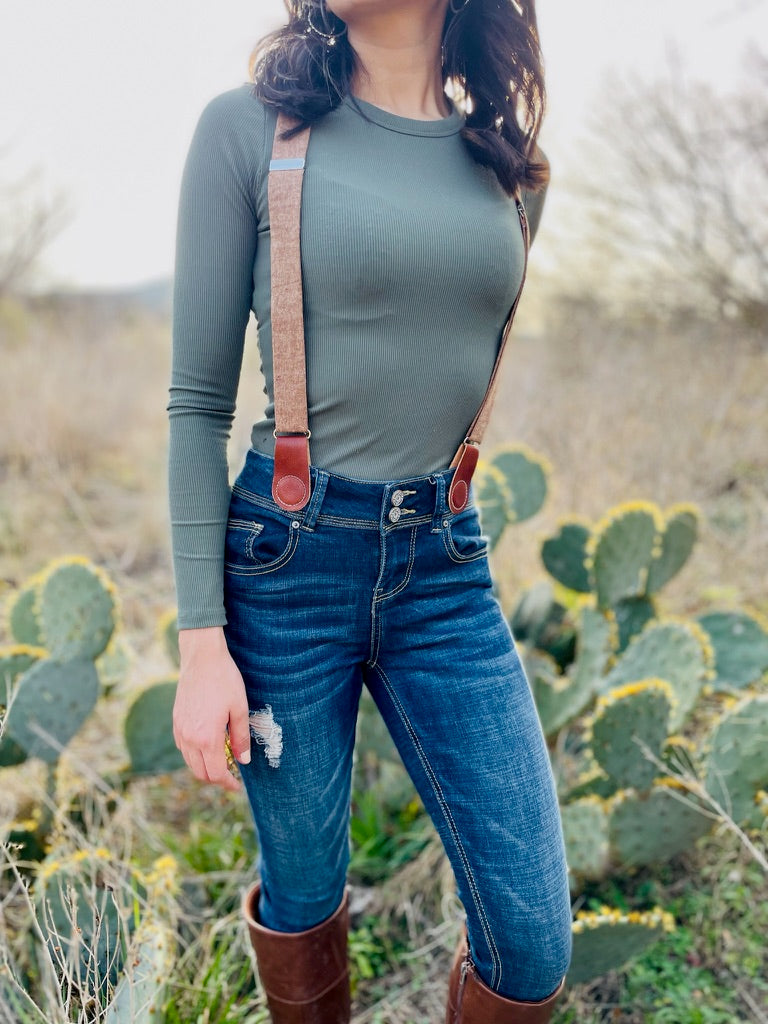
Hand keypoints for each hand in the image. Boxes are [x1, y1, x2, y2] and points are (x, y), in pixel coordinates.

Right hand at [173, 626, 250, 792]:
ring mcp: (180, 730)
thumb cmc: (224, 680)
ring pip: (190, 762)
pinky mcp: (176, 721)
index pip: (216, 773)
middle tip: (232, 773)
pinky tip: (208, 745)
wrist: (202, 658)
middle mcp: (189, 738)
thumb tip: (243, 760)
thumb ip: (241, 737)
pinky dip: (195, 754)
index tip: (238, 785)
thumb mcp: (240, 709)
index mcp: (207, 738)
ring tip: (223, 759)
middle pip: (201, 772)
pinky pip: (183, 748)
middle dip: (217, 778)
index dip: (228, 783)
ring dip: (205, 767)